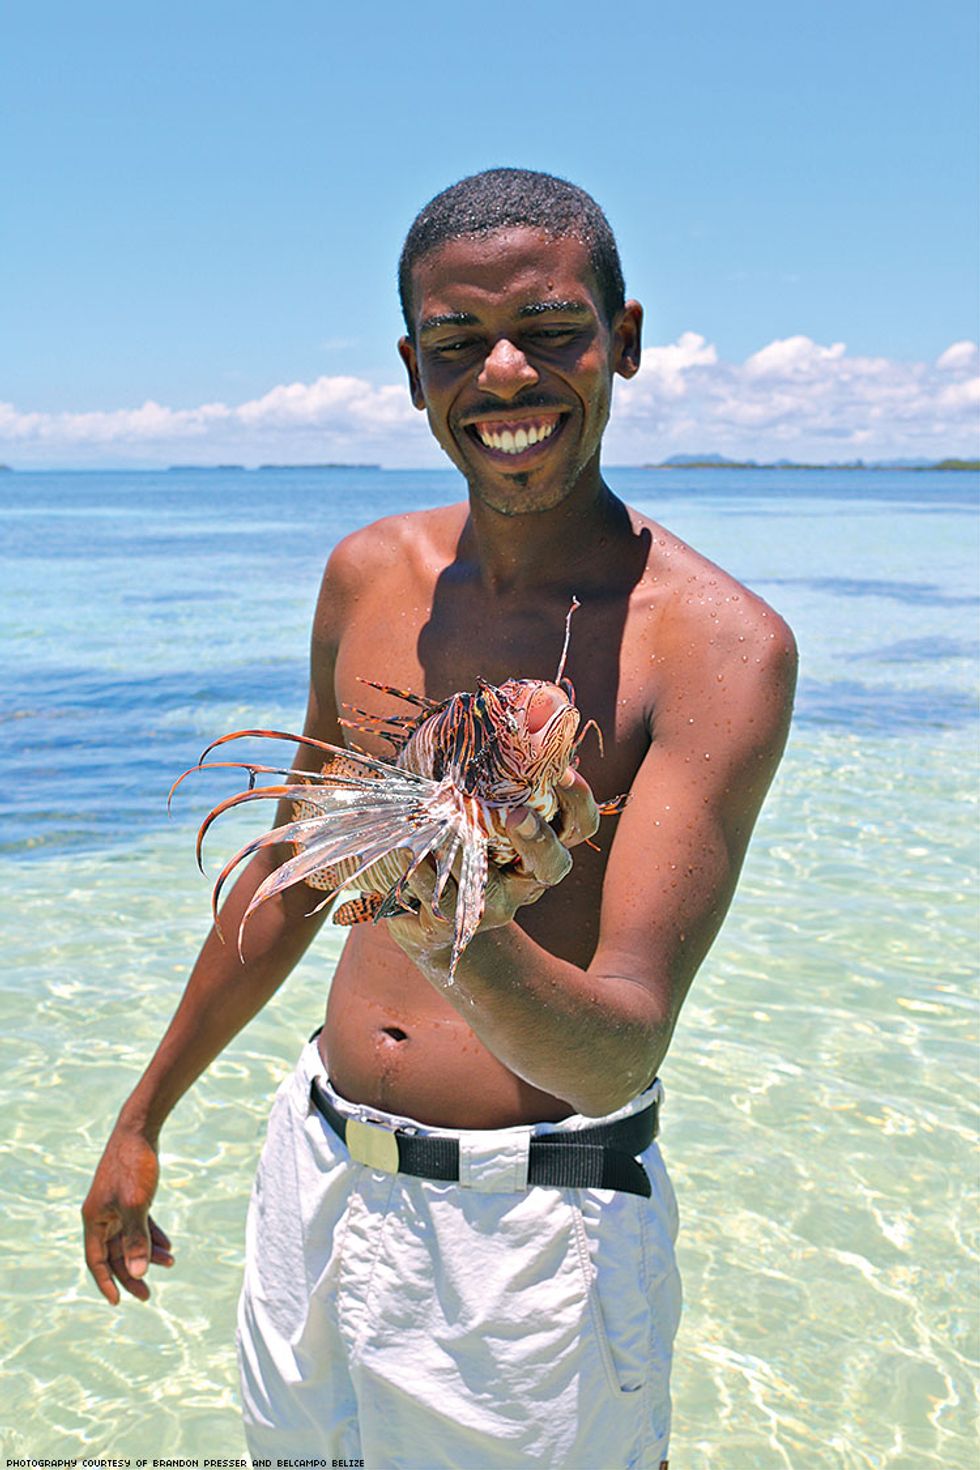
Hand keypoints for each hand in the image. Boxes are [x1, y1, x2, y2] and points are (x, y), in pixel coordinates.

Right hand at [82, 1126, 173, 1303]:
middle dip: (131, 1273)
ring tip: (170, 1263)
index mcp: (94, 1219)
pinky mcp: (129, 1196)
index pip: (96, 1260)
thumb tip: (138, 1273)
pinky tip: (167, 1245)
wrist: (140, 1131)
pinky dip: (151, 1235)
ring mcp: (115, 1205)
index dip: (106, 1282)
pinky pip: (137, 1224)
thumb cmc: (134, 1166)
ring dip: (147, 1252)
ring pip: (128, 1238)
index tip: (117, 1302)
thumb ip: (136, 1240)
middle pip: (113, 1253)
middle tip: (148, 1294)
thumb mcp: (136, 1205)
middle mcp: (101, 1215)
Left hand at [385, 765, 596, 968]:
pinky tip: (411, 852)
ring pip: (500, 895)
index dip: (578, 799)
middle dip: (538, 839)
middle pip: (555, 865)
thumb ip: (475, 753)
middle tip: (518, 813)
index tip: (562, 770)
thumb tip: (481, 706)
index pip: (579, 824)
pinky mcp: (456, 922)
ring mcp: (495, 904)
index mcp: (540, 838)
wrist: (414, 898)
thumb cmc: (447, 824)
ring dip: (474, 860)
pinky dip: (427, 875)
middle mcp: (526, 875)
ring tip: (449, 828)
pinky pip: (446, 902)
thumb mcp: (462, 784)